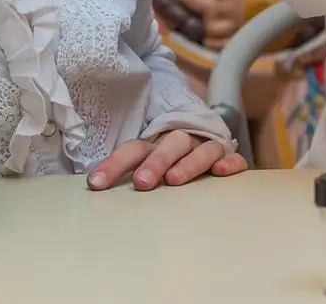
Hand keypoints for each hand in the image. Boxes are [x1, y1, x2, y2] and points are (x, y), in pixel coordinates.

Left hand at [87, 131, 247, 189]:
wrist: (203, 138)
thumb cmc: (166, 163)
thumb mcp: (144, 164)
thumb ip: (126, 172)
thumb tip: (93, 187)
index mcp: (155, 143)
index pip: (134, 148)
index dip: (115, 164)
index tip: (97, 184)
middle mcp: (181, 142)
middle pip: (170, 144)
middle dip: (156, 162)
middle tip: (143, 182)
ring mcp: (206, 147)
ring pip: (200, 149)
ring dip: (188, 163)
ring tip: (175, 180)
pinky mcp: (228, 156)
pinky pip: (232, 156)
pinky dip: (229, 161)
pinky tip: (221, 171)